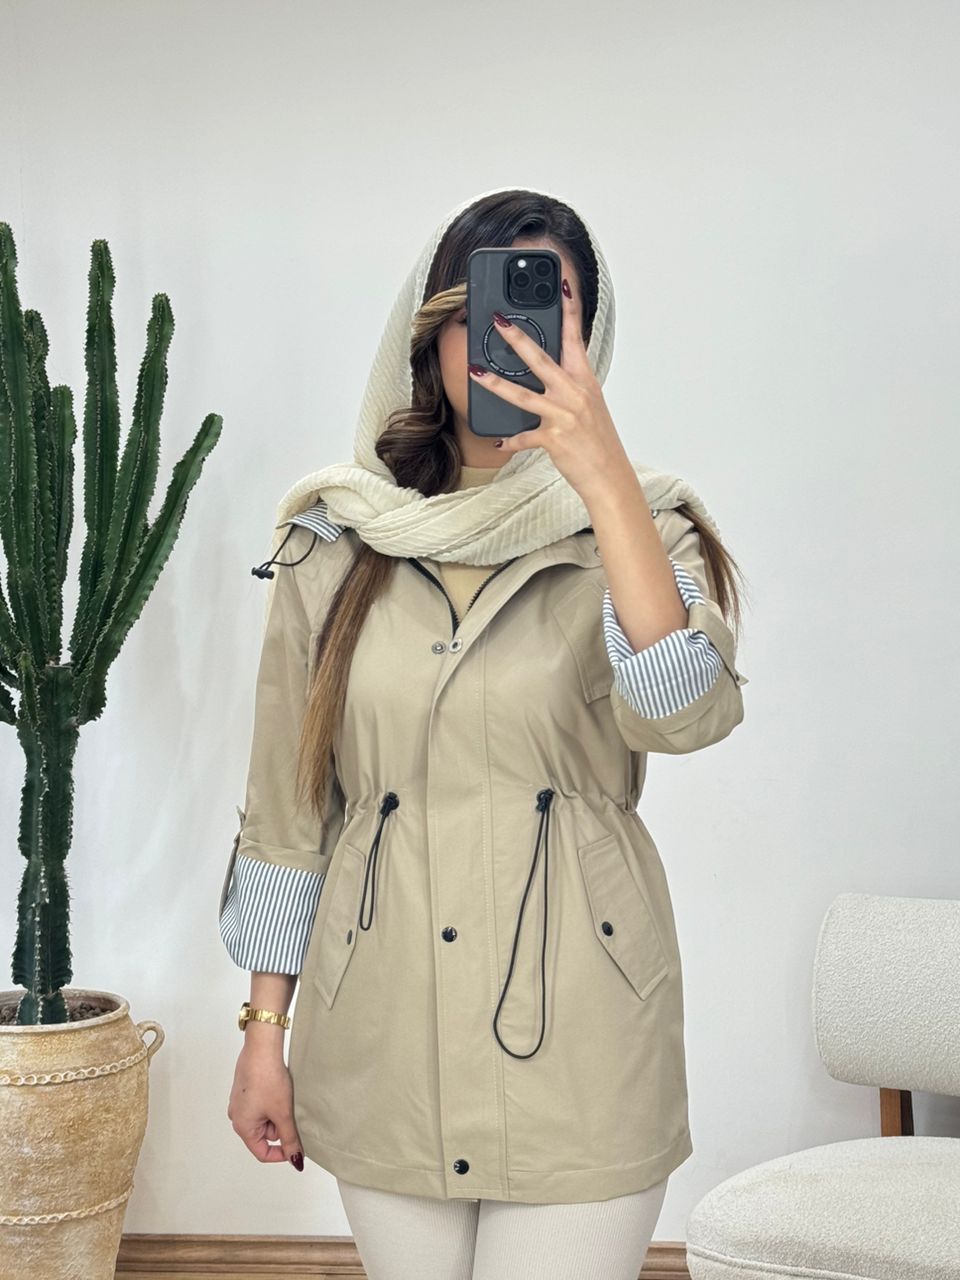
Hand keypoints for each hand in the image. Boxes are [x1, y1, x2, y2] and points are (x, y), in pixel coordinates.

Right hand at [227, 1042, 304, 1168]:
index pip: (262, 1153)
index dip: (281, 1153)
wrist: (261, 1048)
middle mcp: (237, 1117)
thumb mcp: (282, 1113)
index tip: (296, 1146)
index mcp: (243, 1127)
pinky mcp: (245, 1091)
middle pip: (264, 1135)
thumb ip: (290, 1139)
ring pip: (264, 1119)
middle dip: (279, 1126)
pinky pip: (261, 1106)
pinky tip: (277, 1088)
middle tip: (289, 1110)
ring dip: (276, 1113)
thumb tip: (295, 1160)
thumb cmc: (267, 1079)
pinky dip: (272, 1102)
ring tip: (283, 1096)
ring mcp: (240, 1103)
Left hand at [467, 278, 631, 500]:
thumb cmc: (598, 441)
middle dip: (516, 338)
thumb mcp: (589, 405)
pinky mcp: (553, 438)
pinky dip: (510, 440)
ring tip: (474, 371)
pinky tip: (498, 440)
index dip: (569, 310)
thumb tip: (548, 370)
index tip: (562, 286)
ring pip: (522, 395)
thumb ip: (570, 385)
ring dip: (494, 383)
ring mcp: (563, 415)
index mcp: (585, 381)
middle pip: (540, 359)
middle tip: (498, 321)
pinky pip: (524, 437)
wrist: (610, 476)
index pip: (576, 338)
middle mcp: (574, 393)